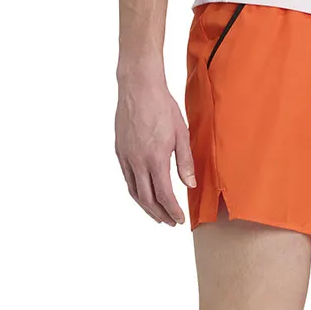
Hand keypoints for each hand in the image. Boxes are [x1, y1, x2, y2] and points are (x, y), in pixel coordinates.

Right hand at [115, 75, 195, 225]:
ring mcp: (126, 157)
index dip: (172, 211)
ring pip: (134, 192)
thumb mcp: (181, 135)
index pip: (164, 195)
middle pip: (147, 199)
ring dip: (146, 207)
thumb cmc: (162, 107)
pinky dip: (136, 192)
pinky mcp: (120, 151)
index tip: (179, 219)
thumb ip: (185, 163)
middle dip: (159, 214)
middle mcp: (137, 161)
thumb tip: (190, 185)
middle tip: (170, 222)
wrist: (138, 87)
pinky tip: (144, 195)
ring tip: (157, 214)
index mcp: (155, 159)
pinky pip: (127, 178)